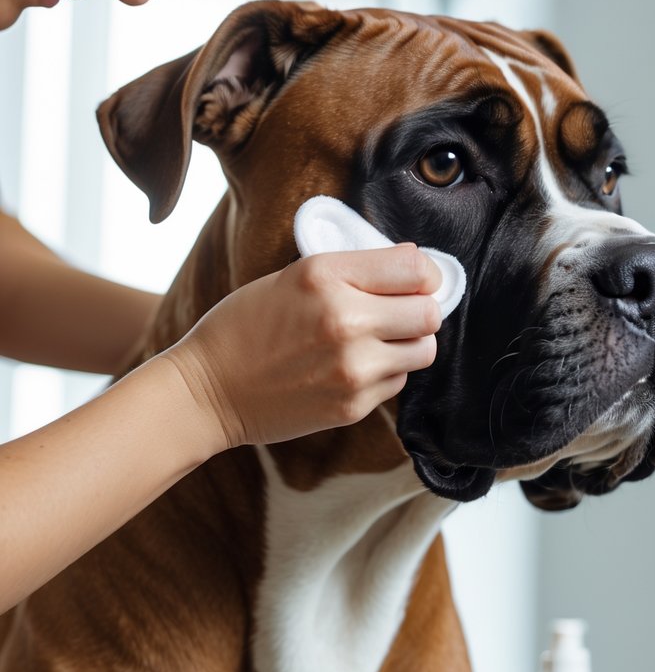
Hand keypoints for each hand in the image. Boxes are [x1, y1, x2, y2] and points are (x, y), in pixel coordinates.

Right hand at [168, 246, 442, 450]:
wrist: (207, 390)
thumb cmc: (246, 326)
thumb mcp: (293, 276)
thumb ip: (354, 269)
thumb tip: (417, 266)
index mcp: (325, 276)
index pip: (415, 268)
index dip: (423, 273)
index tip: (416, 280)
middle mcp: (344, 320)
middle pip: (429, 312)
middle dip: (420, 310)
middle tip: (399, 312)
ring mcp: (352, 368)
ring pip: (424, 351)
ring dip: (408, 344)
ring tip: (377, 341)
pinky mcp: (352, 405)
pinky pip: (397, 381)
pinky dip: (385, 372)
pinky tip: (351, 367)